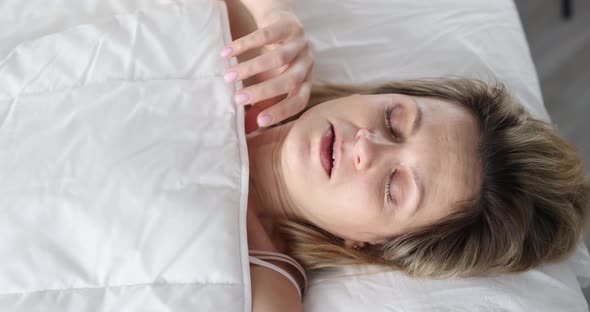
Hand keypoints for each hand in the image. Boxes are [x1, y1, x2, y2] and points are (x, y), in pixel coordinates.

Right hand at [221, 10, 313, 132]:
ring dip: (252, 69)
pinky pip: (266, 35)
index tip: (259, 122)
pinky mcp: (288, 25)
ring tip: (228, 76)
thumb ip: (260, 105)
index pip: (299, 102)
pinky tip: (227, 53)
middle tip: (238, 99)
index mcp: (304, 83)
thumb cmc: (275, 60)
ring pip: (278, 58)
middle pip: (289, 81)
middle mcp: (306, 65)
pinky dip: (245, 45)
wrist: (281, 21)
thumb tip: (245, 131)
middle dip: (263, 92)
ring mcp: (299, 44)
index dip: (281, 112)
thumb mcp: (270, 83)